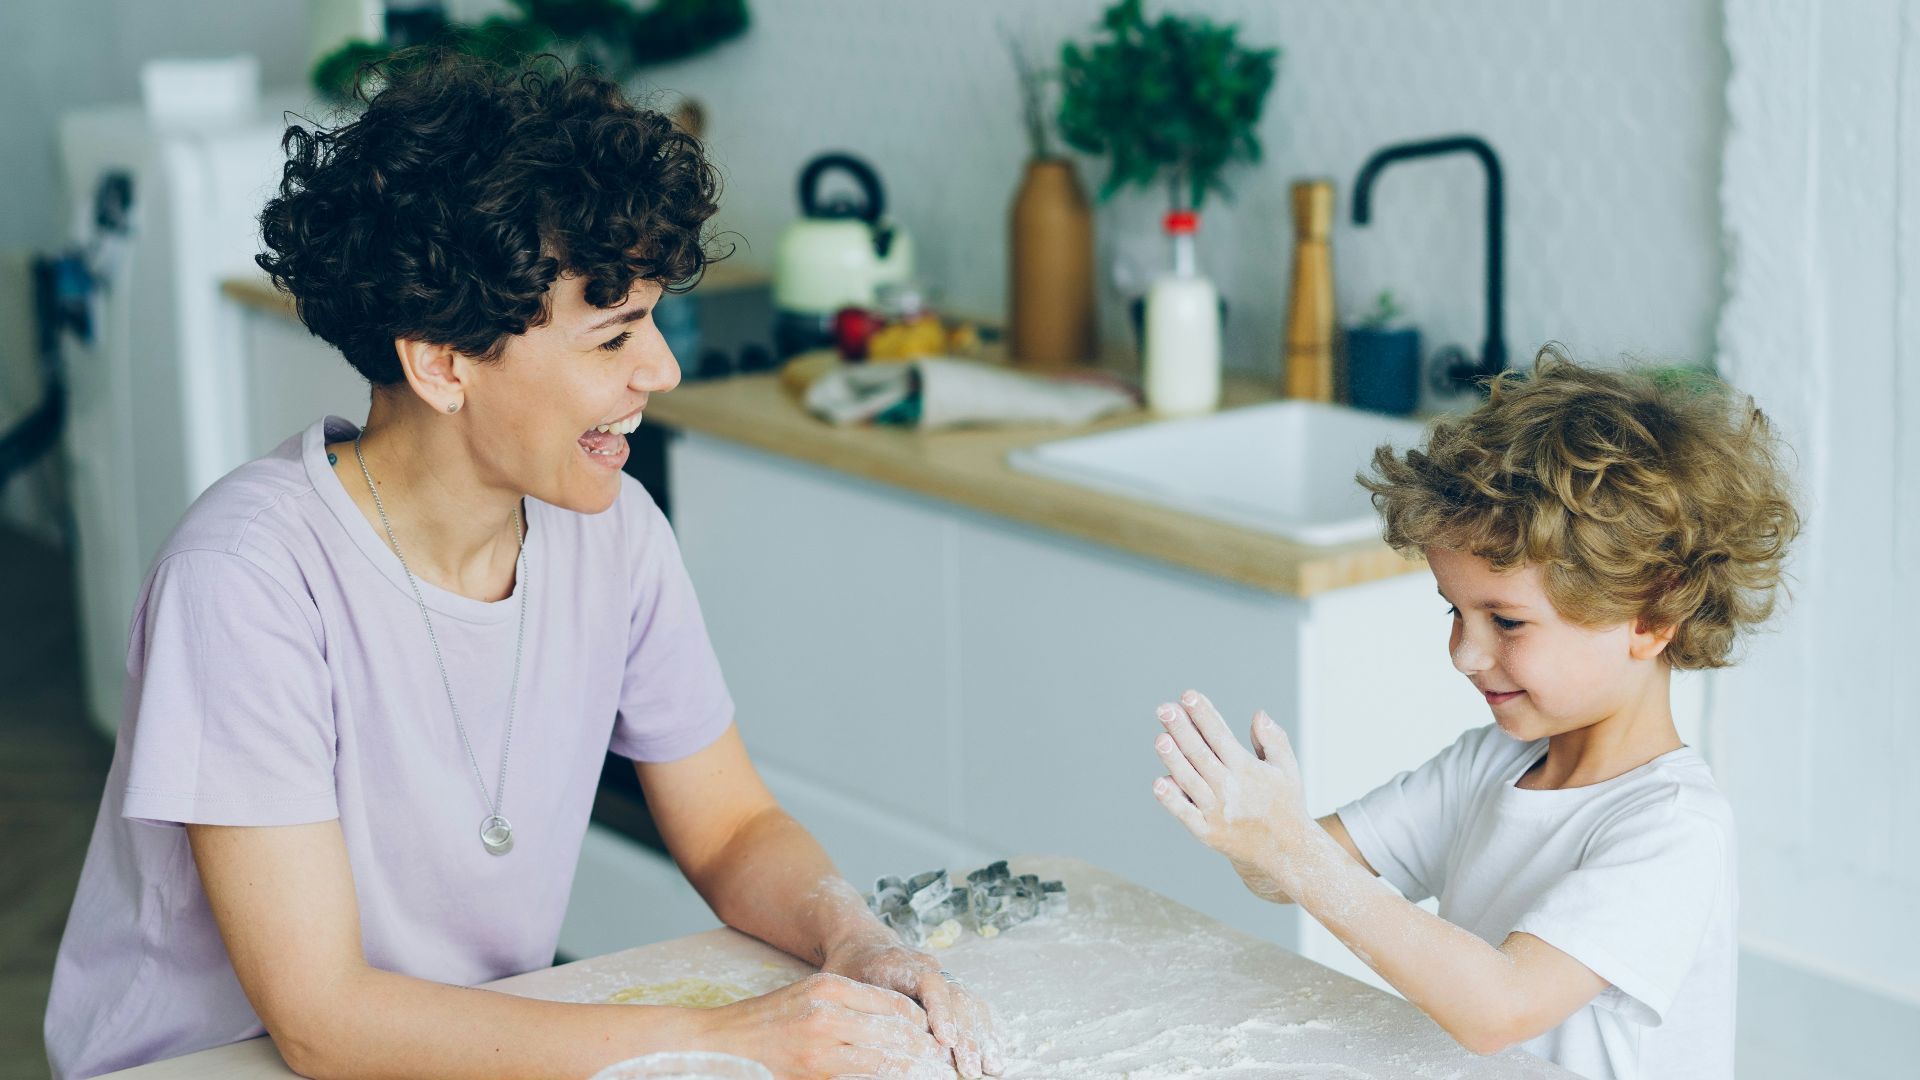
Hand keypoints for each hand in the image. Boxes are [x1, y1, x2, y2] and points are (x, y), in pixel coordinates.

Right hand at [686, 971, 953, 1079]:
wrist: (717, 1043)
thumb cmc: (764, 1025)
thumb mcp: (808, 1000)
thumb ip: (848, 1008)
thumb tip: (892, 1026)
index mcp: (831, 987)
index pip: (894, 1005)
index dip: (921, 1027)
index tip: (938, 1041)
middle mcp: (830, 1009)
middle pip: (897, 1031)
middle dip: (926, 1052)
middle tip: (949, 1065)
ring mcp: (822, 1041)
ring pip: (886, 1057)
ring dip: (915, 1069)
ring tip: (935, 1074)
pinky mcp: (815, 1068)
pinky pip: (864, 1074)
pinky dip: (887, 1077)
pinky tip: (900, 1079)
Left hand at [823, 932, 1001, 1076]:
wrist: (862, 942)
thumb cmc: (847, 967)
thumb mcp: (840, 982)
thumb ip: (855, 1004)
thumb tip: (860, 1036)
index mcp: (901, 962)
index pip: (929, 983)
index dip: (941, 1011)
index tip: (946, 1039)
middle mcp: (929, 967)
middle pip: (957, 999)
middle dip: (967, 1037)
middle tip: (971, 1069)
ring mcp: (943, 978)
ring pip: (971, 1005)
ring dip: (983, 1037)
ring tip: (992, 1067)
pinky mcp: (950, 989)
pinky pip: (975, 1007)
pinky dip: (988, 1028)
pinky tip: (998, 1048)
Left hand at [1150, 689, 1313, 900]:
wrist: (1287, 851)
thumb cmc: (1285, 804)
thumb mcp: (1287, 769)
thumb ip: (1273, 740)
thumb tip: (1258, 714)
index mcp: (1248, 769)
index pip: (1220, 735)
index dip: (1203, 714)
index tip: (1188, 695)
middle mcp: (1230, 789)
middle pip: (1199, 754)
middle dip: (1181, 729)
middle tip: (1165, 709)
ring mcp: (1216, 812)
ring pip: (1188, 780)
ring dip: (1173, 759)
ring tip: (1160, 738)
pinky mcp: (1206, 832)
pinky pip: (1184, 814)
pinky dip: (1171, 800)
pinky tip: (1159, 782)